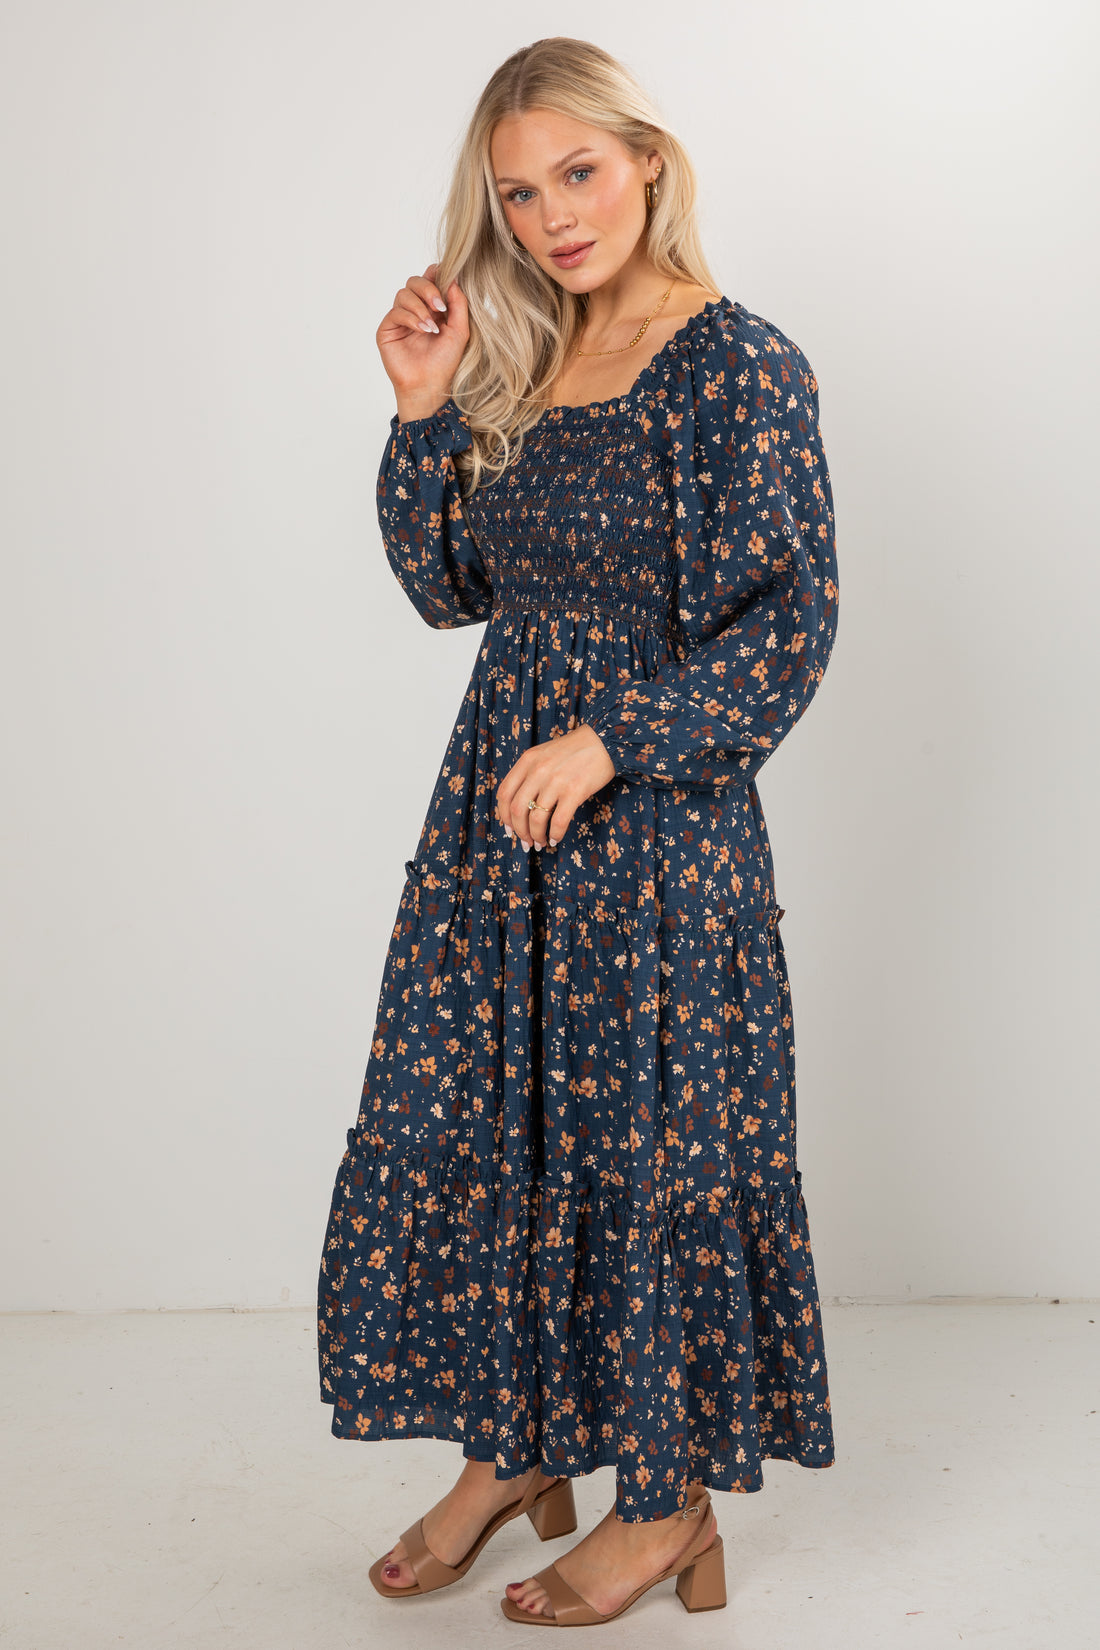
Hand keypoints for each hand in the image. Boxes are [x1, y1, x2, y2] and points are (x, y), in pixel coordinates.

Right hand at [377, 264, 469, 421]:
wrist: (429, 386)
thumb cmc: (445, 362)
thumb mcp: (460, 331)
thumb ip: (459, 304)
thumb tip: (455, 278)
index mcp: (433, 308)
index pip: (430, 280)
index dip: (436, 274)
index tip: (446, 278)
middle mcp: (415, 310)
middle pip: (414, 281)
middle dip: (428, 289)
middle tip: (440, 306)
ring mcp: (400, 319)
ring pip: (404, 294)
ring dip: (420, 307)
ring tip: (432, 327)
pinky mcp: (388, 329)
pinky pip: (396, 311)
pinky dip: (411, 318)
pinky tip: (422, 330)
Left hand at [495, 724, 616, 850]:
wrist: (603, 742)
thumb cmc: (573, 751)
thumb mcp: (543, 755)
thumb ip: (528, 774)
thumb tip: (520, 808)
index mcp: (527, 761)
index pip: (505, 793)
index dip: (504, 816)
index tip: (509, 829)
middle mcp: (538, 771)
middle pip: (518, 810)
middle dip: (520, 831)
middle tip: (526, 842)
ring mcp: (556, 781)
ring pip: (536, 819)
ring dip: (536, 836)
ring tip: (541, 843)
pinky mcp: (575, 791)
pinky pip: (559, 821)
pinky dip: (555, 835)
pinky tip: (556, 839)